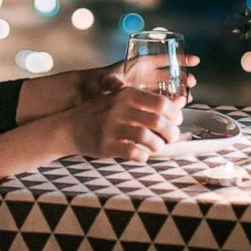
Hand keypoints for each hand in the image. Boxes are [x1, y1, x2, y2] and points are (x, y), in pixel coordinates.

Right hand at [64, 88, 186, 162]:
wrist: (69, 126)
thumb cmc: (101, 114)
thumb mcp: (124, 101)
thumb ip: (151, 101)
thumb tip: (181, 102)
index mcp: (127, 94)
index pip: (160, 102)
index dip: (175, 114)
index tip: (177, 121)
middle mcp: (120, 108)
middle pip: (157, 121)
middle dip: (170, 133)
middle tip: (171, 138)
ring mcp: (112, 127)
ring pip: (147, 137)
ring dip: (157, 145)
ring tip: (156, 147)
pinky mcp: (106, 144)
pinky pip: (132, 152)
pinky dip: (142, 156)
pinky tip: (142, 155)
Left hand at [78, 52, 200, 99]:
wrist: (87, 98)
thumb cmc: (95, 84)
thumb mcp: (104, 80)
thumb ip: (111, 82)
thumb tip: (117, 86)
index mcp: (138, 64)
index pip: (162, 58)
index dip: (179, 58)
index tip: (195, 60)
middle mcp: (144, 75)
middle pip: (168, 74)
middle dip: (182, 77)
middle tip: (192, 82)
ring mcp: (144, 88)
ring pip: (167, 88)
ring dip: (178, 91)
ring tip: (188, 96)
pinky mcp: (142, 101)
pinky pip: (159, 101)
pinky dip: (169, 103)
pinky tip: (178, 108)